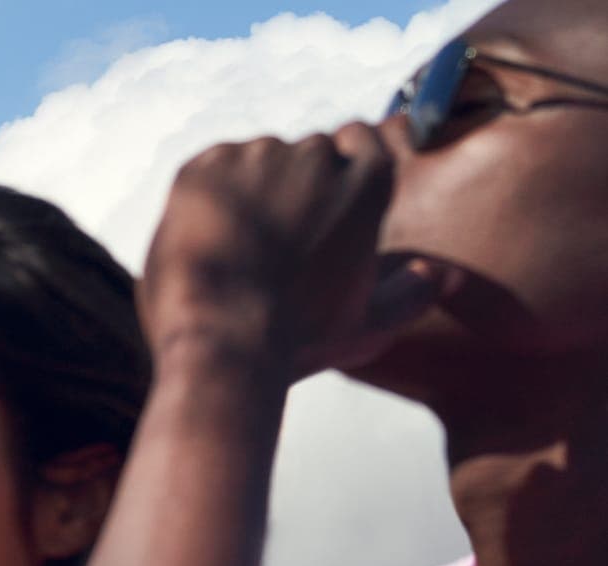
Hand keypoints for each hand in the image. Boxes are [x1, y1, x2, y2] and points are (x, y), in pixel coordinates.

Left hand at [142, 121, 458, 377]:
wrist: (225, 340)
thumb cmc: (302, 339)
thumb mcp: (370, 325)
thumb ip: (412, 293)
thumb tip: (445, 275)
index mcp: (369, 180)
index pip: (359, 140)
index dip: (337, 168)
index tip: (318, 199)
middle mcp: (318, 155)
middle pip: (303, 153)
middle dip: (290, 186)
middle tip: (271, 241)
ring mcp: (259, 156)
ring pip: (255, 160)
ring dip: (249, 189)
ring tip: (237, 247)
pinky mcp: (206, 166)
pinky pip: (211, 167)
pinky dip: (209, 195)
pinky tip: (210, 238)